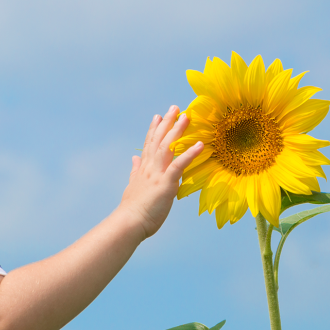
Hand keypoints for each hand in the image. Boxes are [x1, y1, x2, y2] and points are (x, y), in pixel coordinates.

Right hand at [120, 105, 203, 238]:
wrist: (129, 222)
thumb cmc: (133, 209)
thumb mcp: (133, 185)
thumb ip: (135, 170)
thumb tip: (134, 158)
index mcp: (144, 169)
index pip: (149, 144)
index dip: (154, 129)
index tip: (158, 116)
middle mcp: (150, 167)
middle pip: (159, 140)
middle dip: (167, 123)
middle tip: (175, 107)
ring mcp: (157, 174)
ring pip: (167, 147)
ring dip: (177, 131)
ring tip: (186, 117)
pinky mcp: (166, 183)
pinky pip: (179, 165)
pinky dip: (190, 154)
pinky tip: (200, 144)